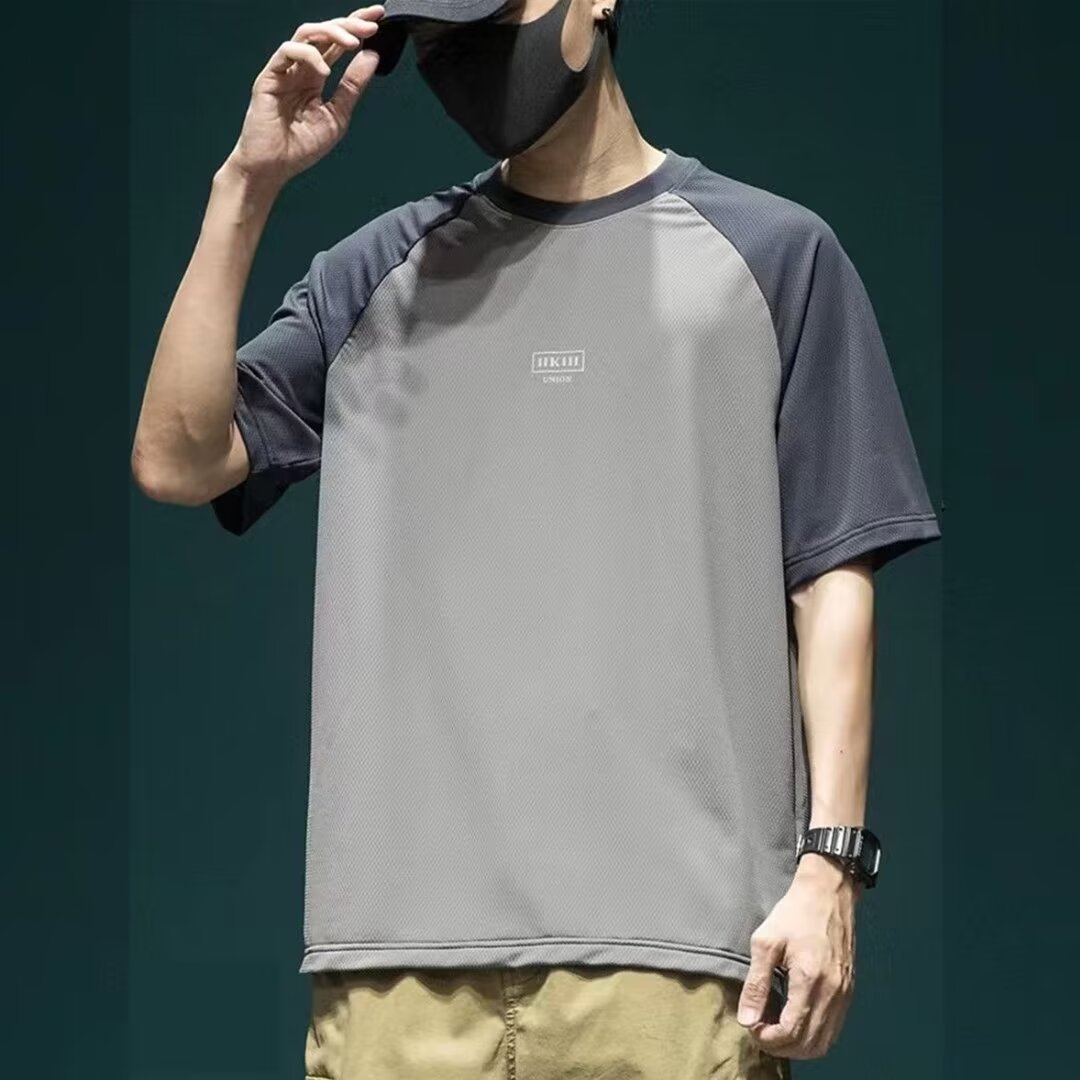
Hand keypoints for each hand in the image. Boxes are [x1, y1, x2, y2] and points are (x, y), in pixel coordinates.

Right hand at [223, 6, 385, 190]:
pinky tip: (325, 71)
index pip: (337, 44)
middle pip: (324, 32)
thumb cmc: (300, 147)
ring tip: (353, 43)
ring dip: (332, 33)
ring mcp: (284, 70)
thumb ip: (352, 87)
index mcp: (315, 76)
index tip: (379, 18)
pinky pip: (287, 52)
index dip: (356, 28)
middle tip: (372, 25)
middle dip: (349, 24)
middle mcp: (300, 68)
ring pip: (307, 34)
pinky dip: (309, 56)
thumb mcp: (337, 116)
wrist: (273, 168)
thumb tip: (372, 57)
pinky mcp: (269, 76)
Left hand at [736, 853, 859, 1058]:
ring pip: (825, 1042)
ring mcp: (844, 993)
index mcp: (810, 979)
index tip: (752, 1027)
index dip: (768, 1039)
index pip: (791, 1032)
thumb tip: (747, 1019)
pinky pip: (834, 1028)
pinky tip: (795, 1021)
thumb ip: (756, 984)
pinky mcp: (848, 990)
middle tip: (761, 1031)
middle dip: (781, 1047)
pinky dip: (814, 1035)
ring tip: (775, 1029)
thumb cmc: (795, 913)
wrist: (828, 893)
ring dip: (799, 1046)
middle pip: (810, 1045)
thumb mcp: (765, 942)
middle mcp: (833, 992)